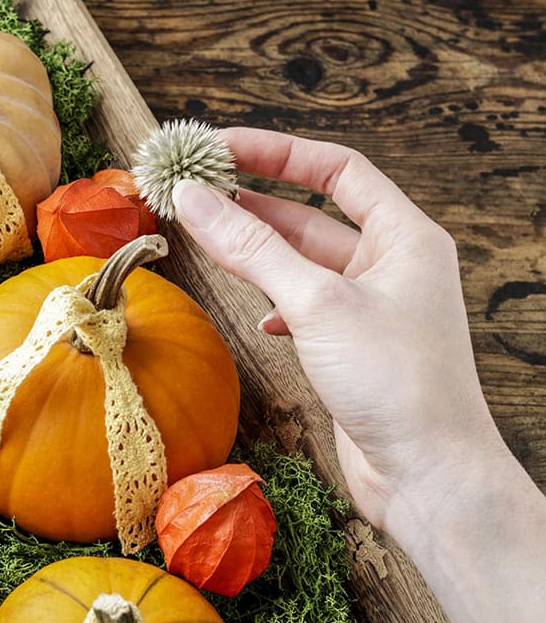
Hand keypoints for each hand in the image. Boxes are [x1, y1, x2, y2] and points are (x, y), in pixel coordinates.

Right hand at [172, 127, 544, 622]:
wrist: (428, 476)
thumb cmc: (395, 382)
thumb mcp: (317, 302)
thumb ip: (252, 247)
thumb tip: (193, 199)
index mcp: (405, 236)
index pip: (337, 169)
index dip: (278, 151)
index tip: (221, 146)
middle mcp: (391, 265)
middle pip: (313, 214)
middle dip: (255, 201)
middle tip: (197, 188)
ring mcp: (371, 308)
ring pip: (304, 263)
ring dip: (258, 250)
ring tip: (207, 235)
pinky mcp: (352, 347)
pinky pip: (304, 305)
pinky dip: (275, 302)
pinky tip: (258, 315)